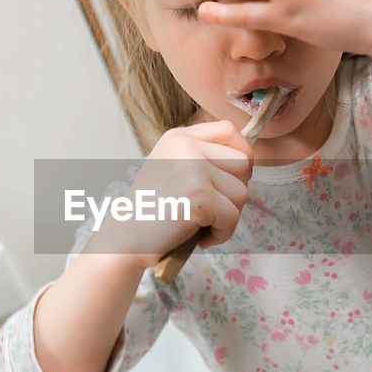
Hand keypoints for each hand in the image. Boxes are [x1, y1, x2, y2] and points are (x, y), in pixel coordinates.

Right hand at [90, 120, 253, 267]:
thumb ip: (203, 158)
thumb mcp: (173, 169)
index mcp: (179, 137)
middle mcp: (186, 146)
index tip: (231, 178)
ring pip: (241, 192)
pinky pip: (233, 217)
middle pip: (243, 163)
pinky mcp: (200, 195)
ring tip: (201, 224)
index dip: (241, 154)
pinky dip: (221, 233)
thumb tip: (247, 162)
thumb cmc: (152, 211)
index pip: (229, 130)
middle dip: (233, 191)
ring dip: (227, 216)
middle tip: (210, 209)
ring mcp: (194, 168)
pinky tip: (200, 237)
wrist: (124, 240)